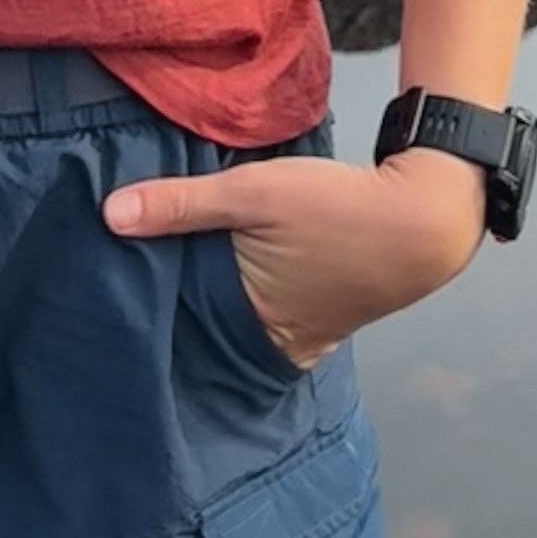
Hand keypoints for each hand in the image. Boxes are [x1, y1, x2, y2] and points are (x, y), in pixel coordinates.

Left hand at [102, 147, 483, 367]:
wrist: (427, 215)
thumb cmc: (338, 208)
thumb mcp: (253, 192)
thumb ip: (183, 204)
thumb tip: (108, 215)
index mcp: (252, 327)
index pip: (178, 326)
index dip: (147, 302)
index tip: (110, 281)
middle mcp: (275, 345)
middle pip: (207, 326)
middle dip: (175, 301)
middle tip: (129, 269)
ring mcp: (303, 334)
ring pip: (237, 316)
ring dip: (212, 292)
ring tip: (169, 263)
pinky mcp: (322, 316)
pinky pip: (267, 309)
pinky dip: (246, 292)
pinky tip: (226, 266)